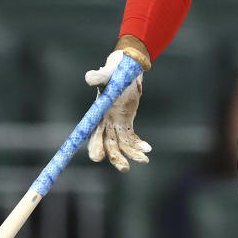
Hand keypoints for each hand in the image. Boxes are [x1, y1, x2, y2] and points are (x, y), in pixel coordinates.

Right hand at [85, 48, 151, 171]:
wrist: (125, 69)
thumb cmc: (113, 71)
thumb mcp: (107, 73)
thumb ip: (98, 76)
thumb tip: (89, 78)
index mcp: (98, 114)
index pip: (92, 134)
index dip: (94, 146)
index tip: (97, 158)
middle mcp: (105, 122)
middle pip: (108, 145)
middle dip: (115, 158)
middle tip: (125, 168)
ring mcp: (116, 124)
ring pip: (121, 145)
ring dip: (131, 155)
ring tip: (144, 160)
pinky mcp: (126, 123)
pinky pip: (131, 138)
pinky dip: (138, 145)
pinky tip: (147, 149)